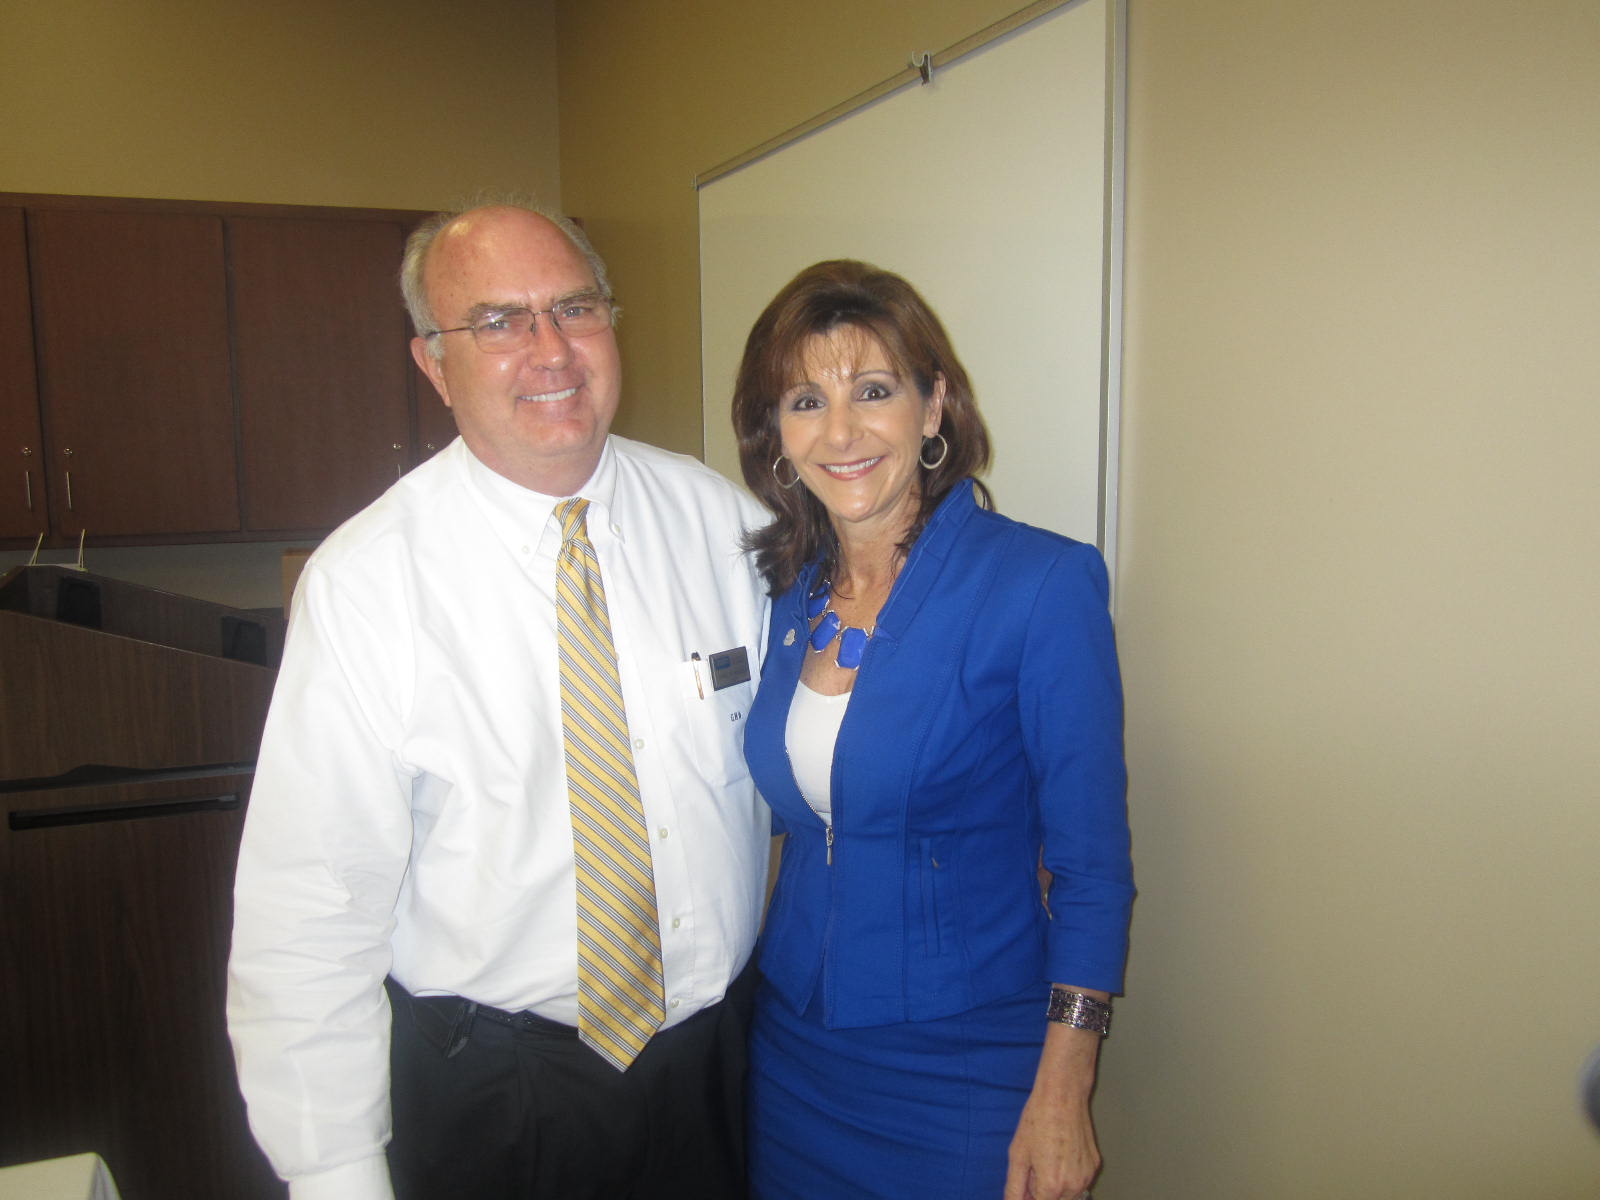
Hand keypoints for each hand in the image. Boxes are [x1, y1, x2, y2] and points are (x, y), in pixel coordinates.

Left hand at [1003, 1085, 1099, 1199]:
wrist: (1063, 1095)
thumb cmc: (1037, 1120)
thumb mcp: (1017, 1155)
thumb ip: (1014, 1187)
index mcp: (1052, 1186)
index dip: (1028, 1196)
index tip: (1026, 1180)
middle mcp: (1074, 1186)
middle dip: (1042, 1191)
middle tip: (1034, 1166)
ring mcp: (1087, 1176)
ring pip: (1069, 1194)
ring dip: (1056, 1185)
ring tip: (1047, 1157)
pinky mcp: (1095, 1165)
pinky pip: (1080, 1180)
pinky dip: (1069, 1174)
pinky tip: (1061, 1152)